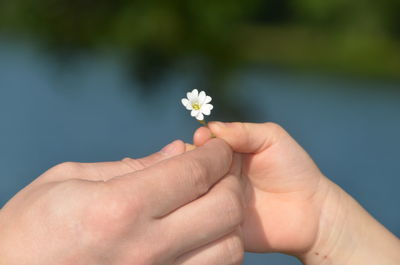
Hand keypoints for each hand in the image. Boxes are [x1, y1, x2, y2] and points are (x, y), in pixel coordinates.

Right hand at [0, 139, 245, 264]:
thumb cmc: (29, 229)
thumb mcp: (69, 181)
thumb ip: (131, 165)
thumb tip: (177, 150)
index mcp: (119, 208)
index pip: (193, 174)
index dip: (215, 154)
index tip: (217, 146)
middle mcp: (145, 249)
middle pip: (223, 209)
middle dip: (229, 181)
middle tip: (218, 170)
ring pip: (229, 249)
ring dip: (228, 220)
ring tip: (209, 203)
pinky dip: (215, 250)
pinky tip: (198, 235)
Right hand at [195, 122, 399, 263]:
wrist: (312, 213)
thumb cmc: (294, 169)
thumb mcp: (272, 138)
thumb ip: (243, 131)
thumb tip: (211, 126)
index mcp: (224, 154)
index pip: (198, 146)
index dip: (197, 142)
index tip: (201, 139)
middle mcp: (215, 177)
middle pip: (189, 168)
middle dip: (190, 164)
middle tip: (201, 164)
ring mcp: (215, 201)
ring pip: (190, 192)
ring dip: (194, 188)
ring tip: (208, 186)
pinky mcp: (218, 225)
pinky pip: (200, 218)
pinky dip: (199, 211)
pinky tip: (208, 208)